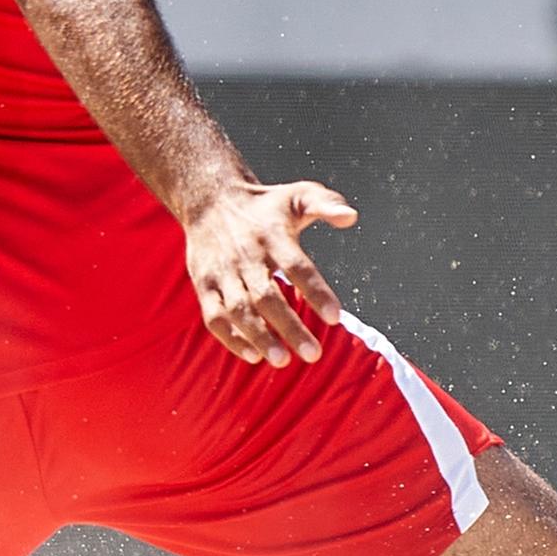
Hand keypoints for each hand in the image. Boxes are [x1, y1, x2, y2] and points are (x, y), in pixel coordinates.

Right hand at [181, 178, 355, 368]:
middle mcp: (246, 256)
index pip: (297, 266)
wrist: (210, 200)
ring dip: (259, 337)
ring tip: (283, 360)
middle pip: (267, 296)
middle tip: (313, 354)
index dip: (315, 292)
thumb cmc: (265, 205)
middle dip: (289, 327)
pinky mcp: (204, 285)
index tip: (335, 318)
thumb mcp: (298, 195)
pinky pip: (214, 316)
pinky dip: (231, 338)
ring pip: (239, 310)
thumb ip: (326, 204)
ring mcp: (222, 272)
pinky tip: (253, 356)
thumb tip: (352, 217)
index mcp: (272, 235)